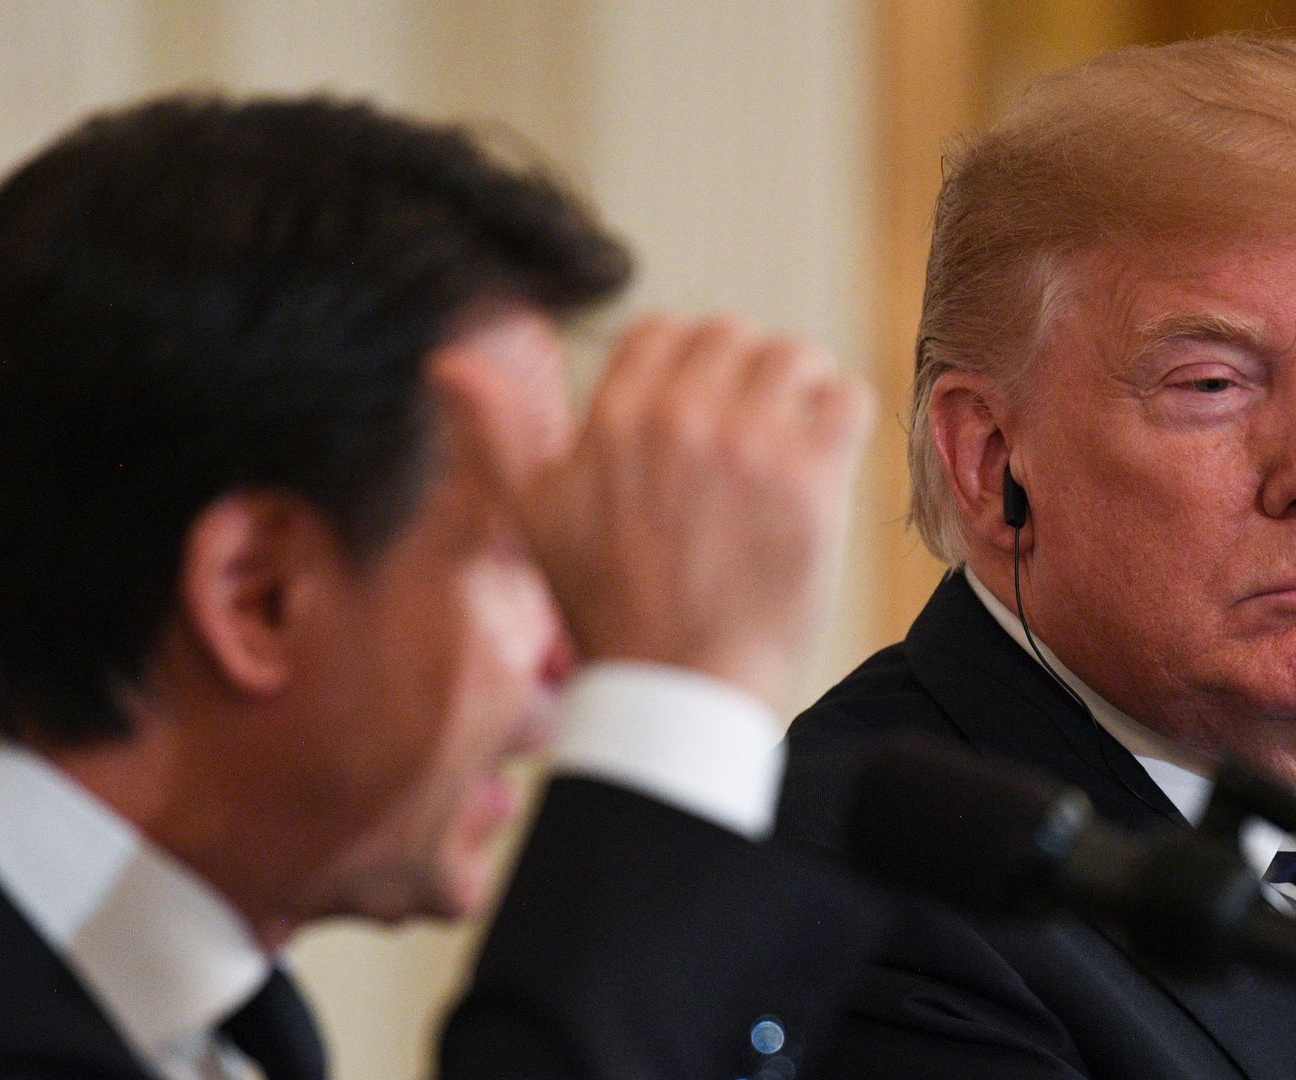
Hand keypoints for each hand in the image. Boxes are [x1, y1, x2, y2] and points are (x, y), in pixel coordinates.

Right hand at [514, 315, 868, 700]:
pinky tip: (821, 465)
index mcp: (615, 417)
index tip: (697, 422)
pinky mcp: (812, 479)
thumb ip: (492, 434)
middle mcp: (682, 416)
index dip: (686, 372)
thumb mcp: (531, 520)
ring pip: (795, 358)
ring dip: (798, 396)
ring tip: (788, 451)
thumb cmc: (606, 610)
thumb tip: (448, 362)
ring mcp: (751, 444)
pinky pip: (848, 399)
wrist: (679, 693)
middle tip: (748, 443)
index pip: (666, 332)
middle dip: (744, 381)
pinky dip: (842, 421)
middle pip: (736, 338)